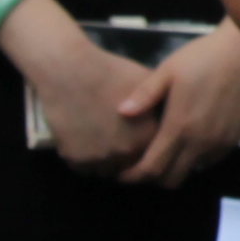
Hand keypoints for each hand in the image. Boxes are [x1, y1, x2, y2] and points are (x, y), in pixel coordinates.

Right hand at [6, 4, 168, 171]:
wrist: (68, 70)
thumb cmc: (109, 71)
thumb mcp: (146, 82)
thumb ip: (159, 104)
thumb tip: (171, 115)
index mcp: (147, 136)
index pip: (152, 156)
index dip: (144, 149)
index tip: (134, 138)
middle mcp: (126, 153)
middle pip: (129, 166)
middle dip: (124, 158)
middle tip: (114, 140)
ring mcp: (100, 159)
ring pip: (105, 170)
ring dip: (103, 161)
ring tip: (97, 140)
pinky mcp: (75, 160)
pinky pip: (83, 168)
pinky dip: (82, 159)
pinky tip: (81, 140)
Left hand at [122, 21, 239, 190]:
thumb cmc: (202, 58)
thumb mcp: (168, 71)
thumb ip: (144, 95)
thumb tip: (122, 112)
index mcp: (179, 127)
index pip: (152, 168)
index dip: (134, 176)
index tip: (123, 174)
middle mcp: (200, 143)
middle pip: (172, 179)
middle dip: (154, 178)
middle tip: (143, 164)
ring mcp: (220, 143)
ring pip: (193, 170)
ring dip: (178, 166)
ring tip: (169, 150)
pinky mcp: (236, 138)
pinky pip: (212, 159)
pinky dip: (198, 157)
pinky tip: (193, 139)